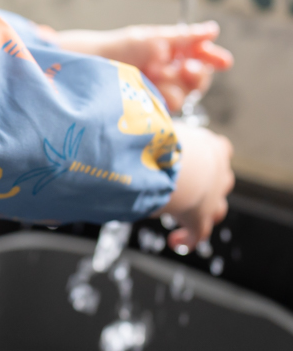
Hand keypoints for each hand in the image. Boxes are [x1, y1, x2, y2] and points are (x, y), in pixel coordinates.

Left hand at [51, 22, 232, 112]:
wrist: (91, 66)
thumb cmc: (118, 49)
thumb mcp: (151, 38)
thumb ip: (183, 36)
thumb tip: (212, 30)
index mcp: (172, 54)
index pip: (202, 57)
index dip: (214, 59)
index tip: (223, 61)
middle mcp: (168, 74)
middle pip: (199, 80)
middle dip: (197, 73)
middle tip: (188, 67)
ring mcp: (159, 92)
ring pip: (186, 94)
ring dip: (175, 84)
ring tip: (156, 73)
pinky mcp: (150, 108)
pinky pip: (168, 107)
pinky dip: (163, 96)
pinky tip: (151, 88)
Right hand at [159, 125, 233, 250]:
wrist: (170, 165)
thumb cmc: (162, 142)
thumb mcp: (159, 123)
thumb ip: (148, 121)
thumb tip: (129, 109)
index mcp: (210, 145)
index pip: (216, 150)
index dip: (204, 157)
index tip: (189, 161)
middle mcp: (218, 171)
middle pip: (220, 180)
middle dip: (206, 185)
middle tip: (185, 187)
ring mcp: (213, 196)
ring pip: (216, 207)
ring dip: (201, 210)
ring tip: (183, 213)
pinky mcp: (200, 217)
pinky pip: (198, 233)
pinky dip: (188, 237)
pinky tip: (175, 241)